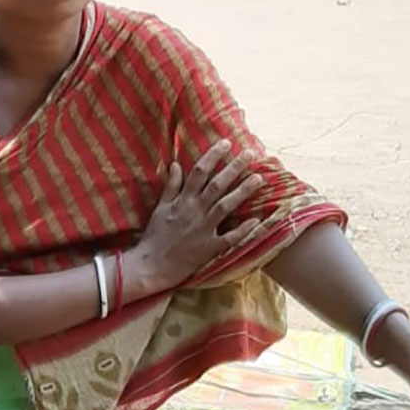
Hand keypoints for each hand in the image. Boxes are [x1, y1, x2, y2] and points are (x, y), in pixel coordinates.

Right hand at [124, 140, 263, 300]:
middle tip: (250, 153)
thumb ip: (171, 186)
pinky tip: (256, 220)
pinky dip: (242, 230)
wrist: (151, 266)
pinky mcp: (208, 248)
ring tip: (259, 179)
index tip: (226, 143)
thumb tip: (176, 164)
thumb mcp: (160, 208)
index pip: (199, 172)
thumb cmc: (154, 237)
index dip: (213, 156)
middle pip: (217, 185)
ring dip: (242, 192)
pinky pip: (228, 238)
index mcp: (183, 201)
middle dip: (234, 167)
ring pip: (225, 206)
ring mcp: (203, 229)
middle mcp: (195, 211)